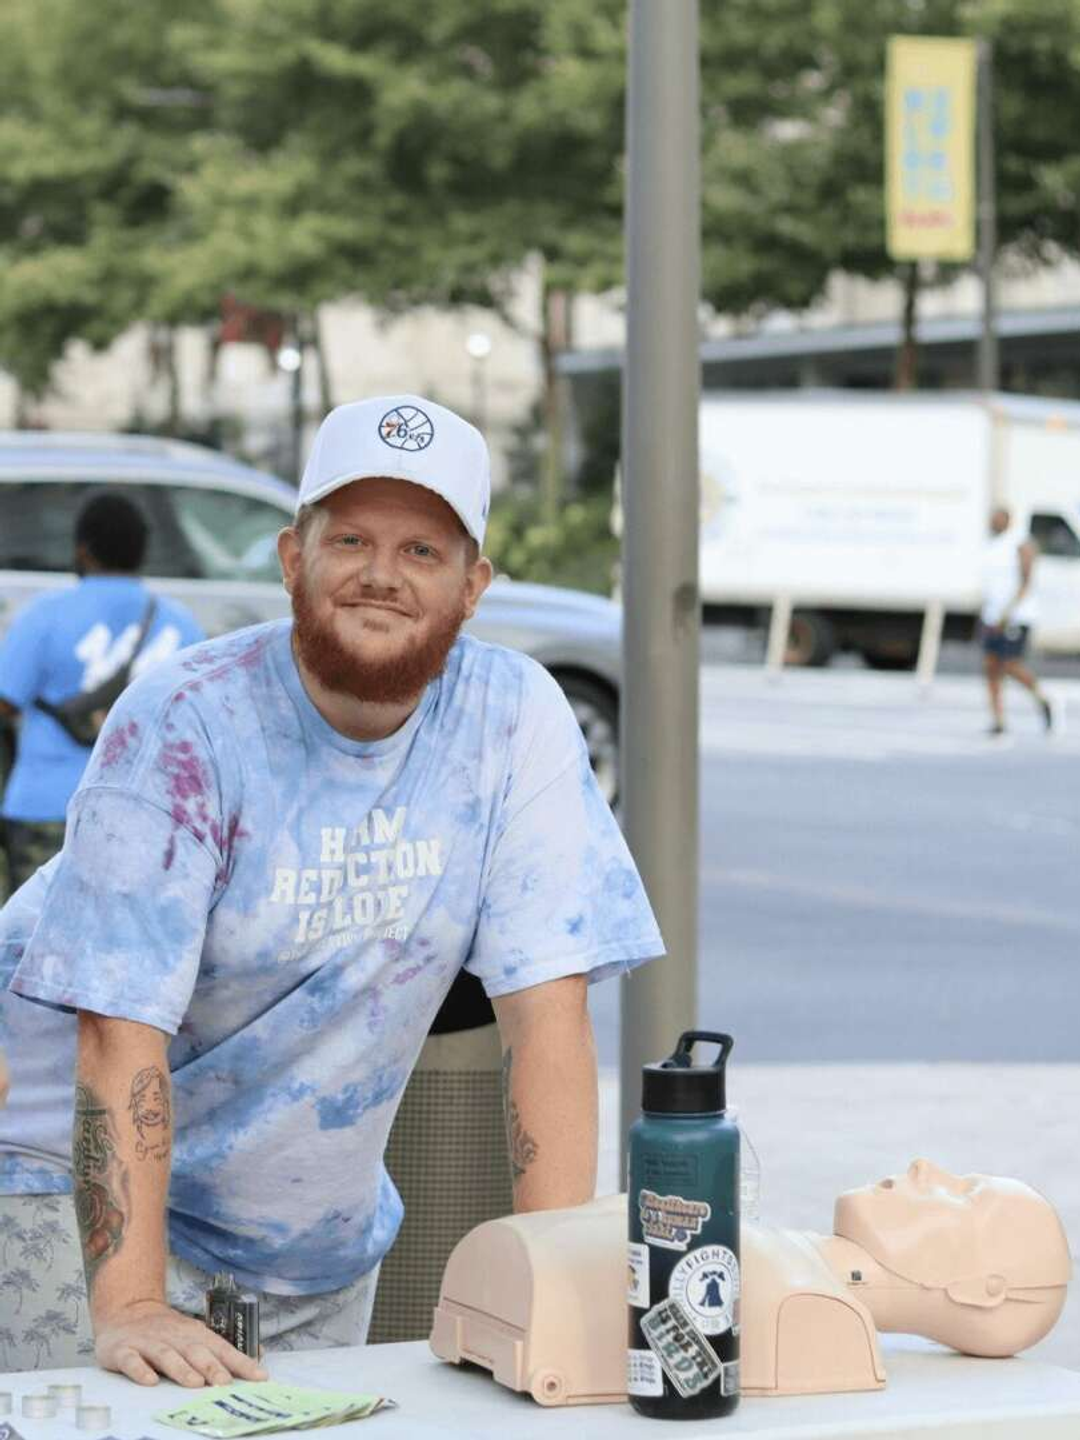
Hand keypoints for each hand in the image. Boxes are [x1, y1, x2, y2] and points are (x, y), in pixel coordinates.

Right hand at [95, 1298, 268, 1386]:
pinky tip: (150, 1382)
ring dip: (181, 1369)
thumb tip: (259, 1357)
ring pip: (167, 1356)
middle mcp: (175, 1336)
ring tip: (195, 1384)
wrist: (125, 1312)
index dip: (241, 1362)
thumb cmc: (167, 1331)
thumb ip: (220, 1349)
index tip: (259, 1377)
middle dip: (212, 1367)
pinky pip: (132, 1361)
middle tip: (225, 1383)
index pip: (223, 1348)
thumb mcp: (195, 1335)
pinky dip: (141, 1370)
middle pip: (196, 1351)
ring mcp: (148, 1343)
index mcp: (195, 1334)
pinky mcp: (123, 1351)